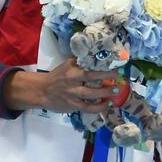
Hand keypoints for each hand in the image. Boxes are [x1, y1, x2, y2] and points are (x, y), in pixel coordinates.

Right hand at [2, 58, 123, 113]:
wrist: (41, 91)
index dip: (102, 64)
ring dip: (105, 92)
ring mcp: (72, 94)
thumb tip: (98, 54)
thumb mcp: (67, 65)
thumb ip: (80, 61)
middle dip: (106, 75)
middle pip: (90, 76)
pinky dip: (99, 107)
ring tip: (116, 90)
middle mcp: (72, 80)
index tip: (115, 63)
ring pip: (91, 94)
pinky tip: (108, 104)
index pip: (88, 64)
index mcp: (71, 69)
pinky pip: (88, 107)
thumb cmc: (58, 76)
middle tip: (119, 75)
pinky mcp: (72, 105)